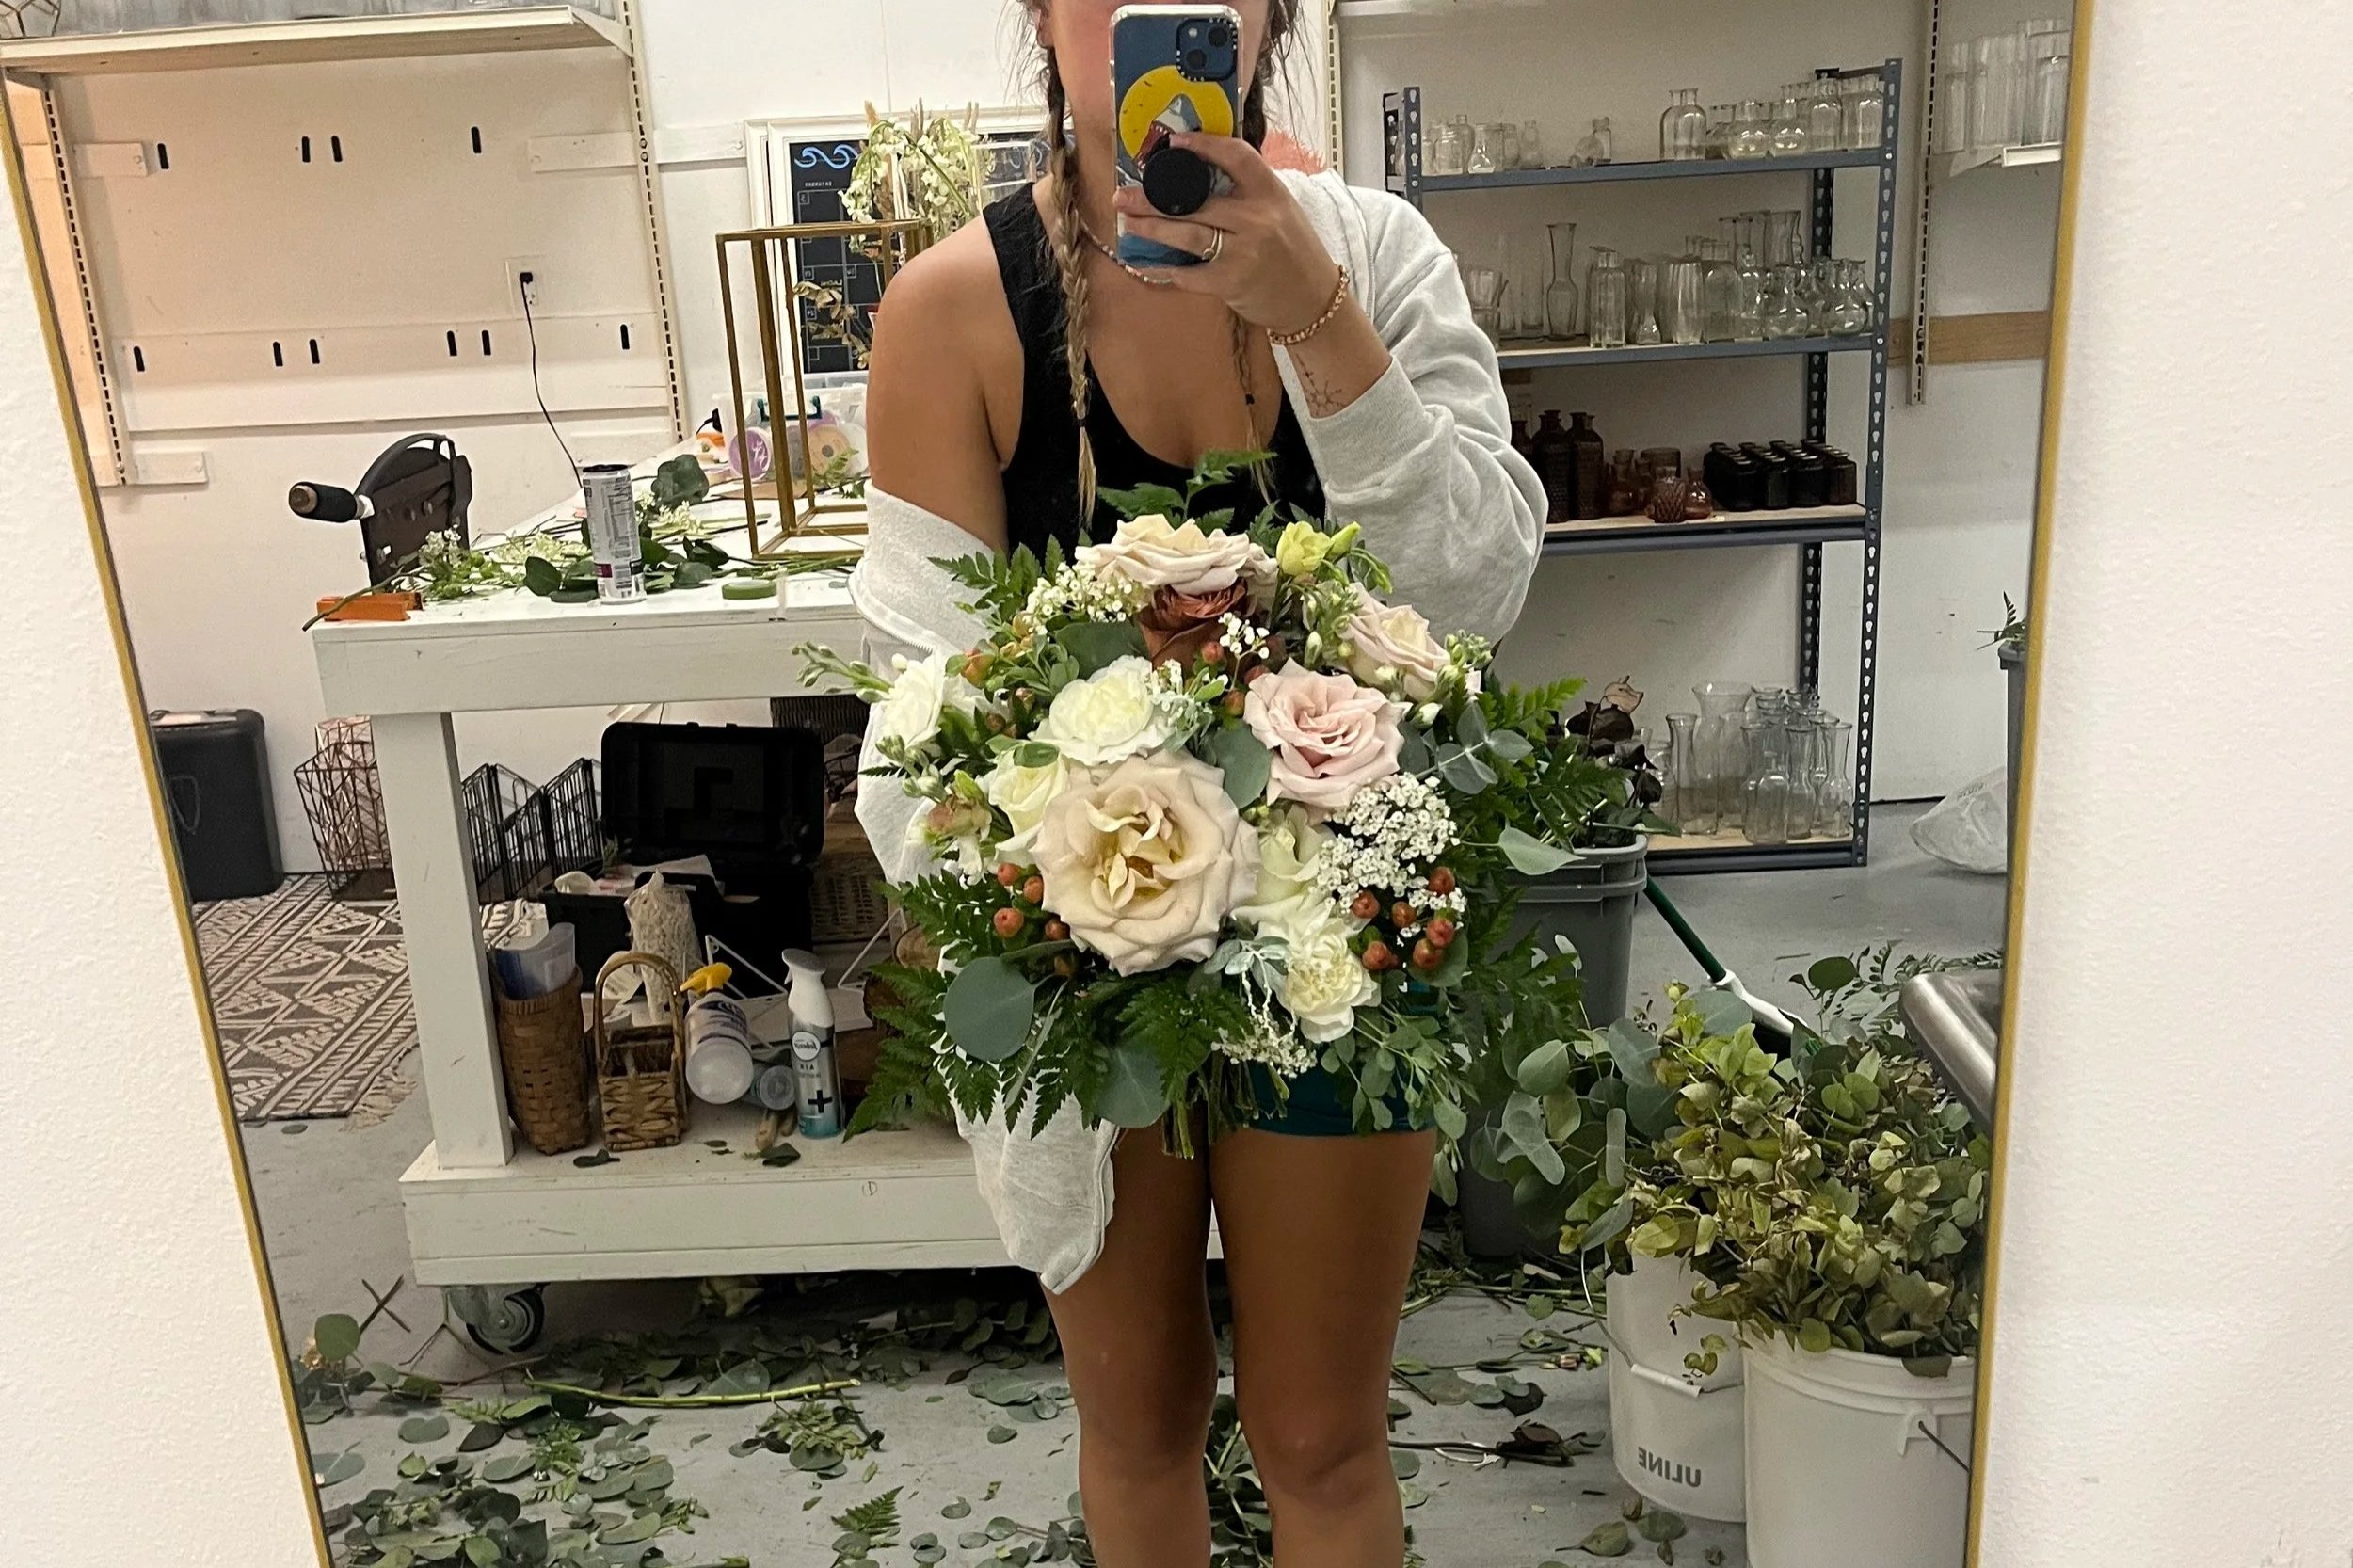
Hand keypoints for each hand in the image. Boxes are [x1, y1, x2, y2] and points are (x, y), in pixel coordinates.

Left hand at [1113, 132, 1342, 334]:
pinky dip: (1164, 268)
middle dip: (1153, 199)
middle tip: (1123, 195)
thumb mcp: (1281, 210)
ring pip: (1187, 234)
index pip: (1236, 156)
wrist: (1312, 299)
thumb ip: (1248, 193)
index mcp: (1271, 192)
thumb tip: (1200, 176)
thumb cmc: (1293, 252)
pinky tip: (1145, 262)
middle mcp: (1258, 218)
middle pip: (1196, 202)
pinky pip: (1189, 273)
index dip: (1203, 145)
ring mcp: (1244, 252)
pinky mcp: (1232, 282)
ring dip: (1152, 228)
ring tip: (1128, 223)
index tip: (1173, 142)